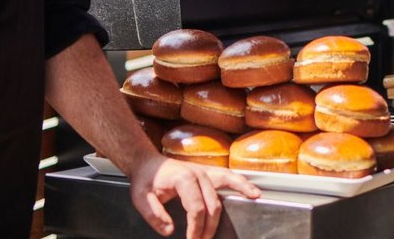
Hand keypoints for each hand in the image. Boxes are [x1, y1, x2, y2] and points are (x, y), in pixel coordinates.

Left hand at [128, 152, 260, 238]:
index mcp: (183, 179)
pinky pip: (229, 177)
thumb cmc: (145, 180)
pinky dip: (241, 182)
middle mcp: (198, 173)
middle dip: (210, 226)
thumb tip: (169, 230)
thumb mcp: (140, 199)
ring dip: (240, 194)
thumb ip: (153, 215)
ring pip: (227, 185)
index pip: (196, 208)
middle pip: (213, 204)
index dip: (196, 228)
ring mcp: (206, 172)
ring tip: (253, 200)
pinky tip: (252, 190)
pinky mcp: (209, 173)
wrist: (147, 163)